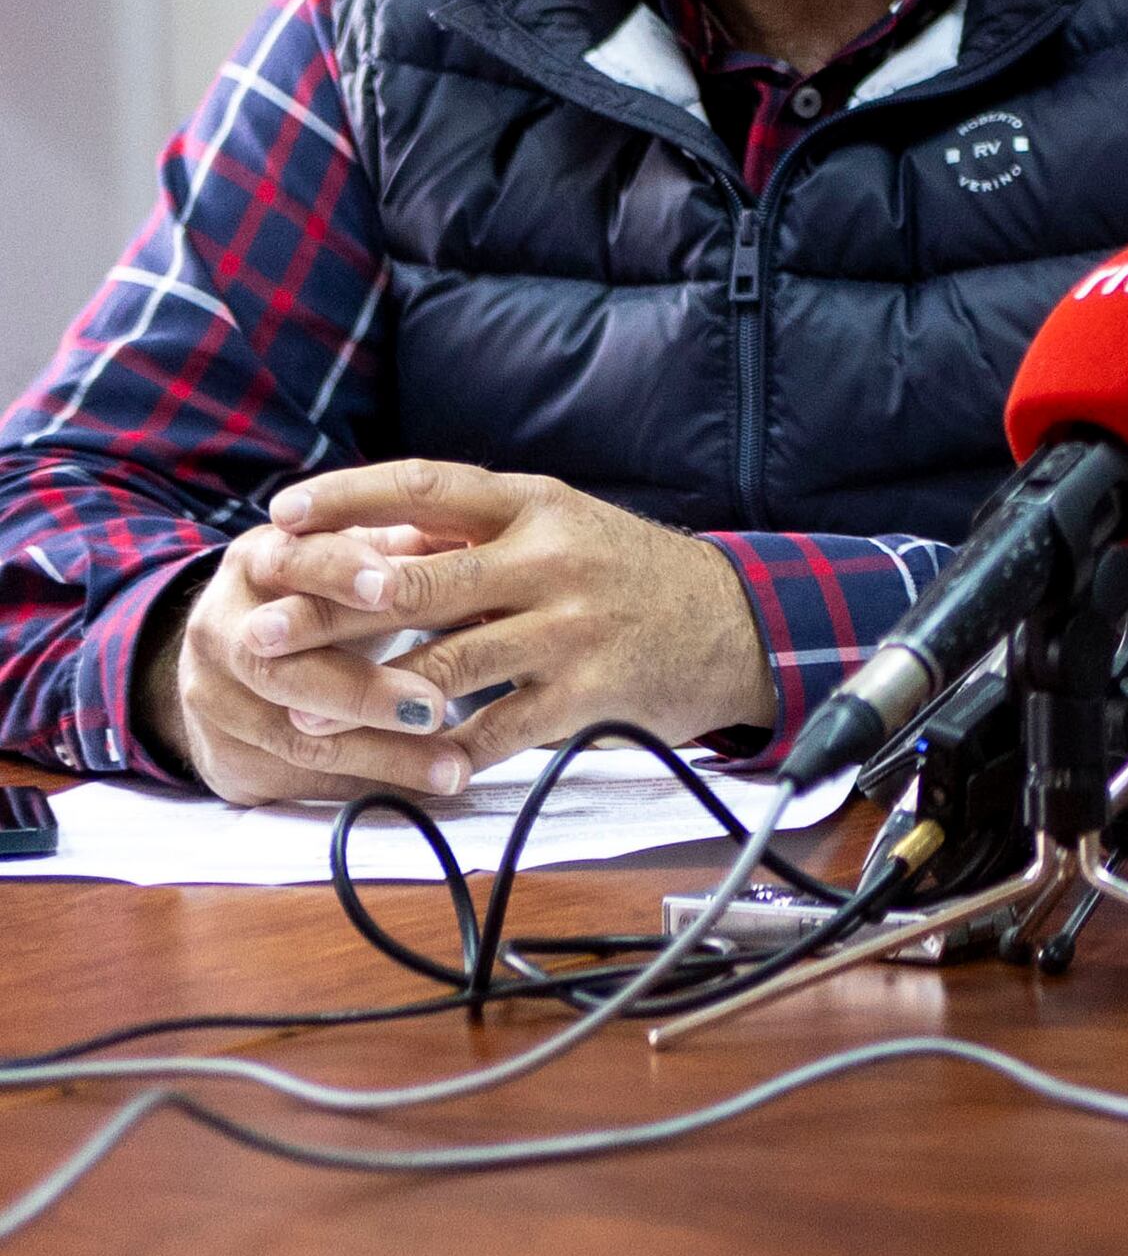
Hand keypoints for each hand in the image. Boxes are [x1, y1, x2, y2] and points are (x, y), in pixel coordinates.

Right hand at [141, 517, 476, 806]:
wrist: (236, 657)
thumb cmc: (325, 592)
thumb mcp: (350, 555)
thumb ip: (404, 545)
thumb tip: (476, 528)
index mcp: (258, 561)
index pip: (291, 562)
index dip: (338, 573)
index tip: (391, 587)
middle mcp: (220, 628)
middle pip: (279, 666)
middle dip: (361, 690)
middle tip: (435, 707)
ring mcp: (213, 699)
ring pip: (294, 735)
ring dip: (380, 753)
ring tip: (452, 768)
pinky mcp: (225, 757)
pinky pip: (299, 779)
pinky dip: (366, 783)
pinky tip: (421, 788)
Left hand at [190, 461, 770, 796]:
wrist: (737, 624)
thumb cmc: (624, 574)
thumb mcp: (559, 526)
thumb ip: (473, 531)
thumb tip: (362, 530)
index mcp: (536, 506)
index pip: (427, 486)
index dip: (348, 498)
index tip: (280, 516)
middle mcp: (550, 559)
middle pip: (418, 582)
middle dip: (329, 610)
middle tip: (262, 632)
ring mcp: (570, 630)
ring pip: (446, 666)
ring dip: (368, 700)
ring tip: (307, 722)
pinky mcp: (588, 695)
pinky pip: (497, 731)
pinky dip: (446, 754)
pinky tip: (408, 769)